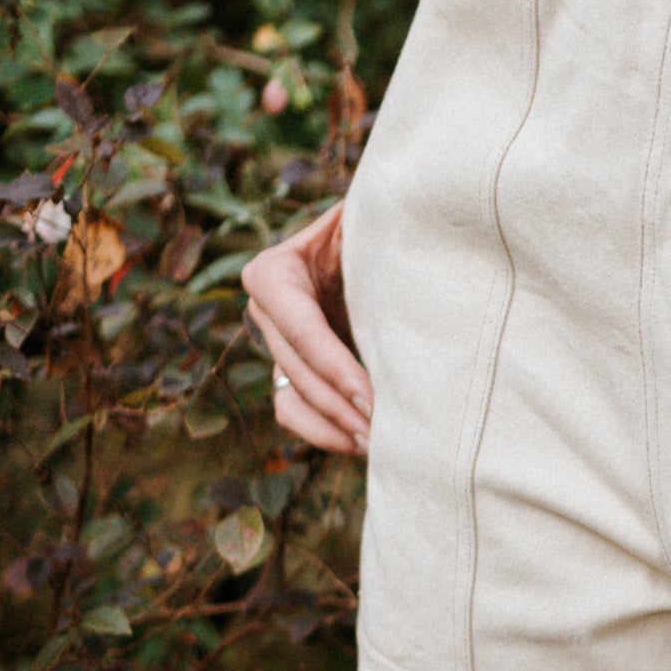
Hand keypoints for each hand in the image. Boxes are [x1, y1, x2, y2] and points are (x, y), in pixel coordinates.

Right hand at [241, 204, 371, 457]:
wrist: (375, 245)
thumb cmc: (376, 229)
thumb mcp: (368, 223)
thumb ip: (372, 233)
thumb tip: (405, 246)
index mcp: (274, 273)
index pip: (302, 331)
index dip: (336, 369)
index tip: (372, 400)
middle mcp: (265, 311)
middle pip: (298, 371)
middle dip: (341, 407)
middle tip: (384, 431)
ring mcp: (275, 344)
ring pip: (292, 401)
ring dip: (331, 428)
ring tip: (375, 446)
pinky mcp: (291, 370)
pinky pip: (295, 413)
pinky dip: (325, 432)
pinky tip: (364, 445)